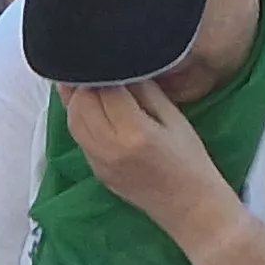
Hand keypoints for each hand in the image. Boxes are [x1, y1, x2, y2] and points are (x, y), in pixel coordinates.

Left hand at [59, 81, 240, 236]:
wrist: (190, 208)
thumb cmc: (191, 161)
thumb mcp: (175, 119)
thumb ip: (146, 91)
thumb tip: (124, 67)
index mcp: (133, 132)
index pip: (104, 89)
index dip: (105, 68)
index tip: (109, 55)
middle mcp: (109, 148)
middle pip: (80, 104)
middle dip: (85, 81)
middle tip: (97, 65)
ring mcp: (98, 162)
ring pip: (73, 121)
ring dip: (78, 99)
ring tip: (90, 83)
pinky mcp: (95, 171)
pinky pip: (79, 137)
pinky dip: (80, 118)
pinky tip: (93, 107)